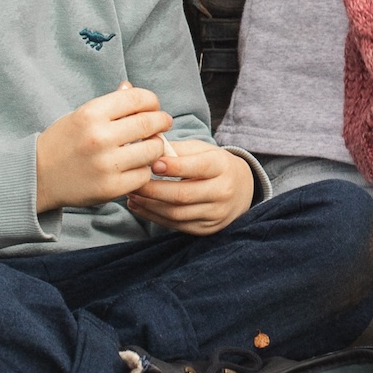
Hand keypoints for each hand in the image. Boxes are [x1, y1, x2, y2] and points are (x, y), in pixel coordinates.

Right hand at [36, 85, 173, 213]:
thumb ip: (109, 104)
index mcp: (90, 114)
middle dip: (161, 121)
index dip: (152, 101)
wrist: (38, 176)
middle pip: (149, 123)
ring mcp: (106, 164)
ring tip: (149, 146)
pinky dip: (144, 170)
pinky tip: (135, 166)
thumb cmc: (62, 143)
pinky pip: (143, 175)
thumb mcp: (80, 116)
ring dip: (156, 147)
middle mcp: (99, 137)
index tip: (153, 106)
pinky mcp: (110, 188)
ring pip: (152, 150)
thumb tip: (131, 88)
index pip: (137, 98)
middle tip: (163, 123)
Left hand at [126, 140, 253, 234]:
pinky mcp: (206, 229)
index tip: (152, 164)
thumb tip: (147, 143)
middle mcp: (222, 192)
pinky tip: (139, 206)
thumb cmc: (214, 164)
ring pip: (177, 213)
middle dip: (153, 190)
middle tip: (132, 182)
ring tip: (132, 195)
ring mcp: (215, 214)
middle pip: (183, 194)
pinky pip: (176, 225)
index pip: (198, 167)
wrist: (241, 190)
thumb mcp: (201, 150)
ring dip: (149, 205)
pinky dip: (154, 217)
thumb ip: (176, 148)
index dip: (174, 167)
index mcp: (222, 166)